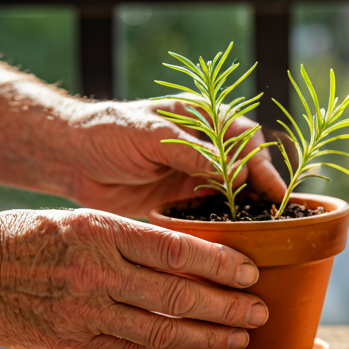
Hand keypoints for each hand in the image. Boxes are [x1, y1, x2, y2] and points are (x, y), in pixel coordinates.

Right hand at [0, 209, 267, 348]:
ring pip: (161, 329)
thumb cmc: (31, 237)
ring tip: (238, 338)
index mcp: (103, 232)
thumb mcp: (83, 221)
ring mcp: (87, 312)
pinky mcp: (74, 343)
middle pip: (178, 293)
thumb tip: (182, 255)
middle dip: (226, 306)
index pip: (176, 249)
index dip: (219, 262)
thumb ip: (131, 238)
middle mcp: (99, 273)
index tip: (249, 271)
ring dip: (207, 336)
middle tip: (258, 311)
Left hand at [67, 99, 285, 217]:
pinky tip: (235, 231)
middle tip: (275, 210)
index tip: (269, 186)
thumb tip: (236, 173)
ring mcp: (194, 171)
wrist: (73, 158)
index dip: (259, 160)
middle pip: (245, 163)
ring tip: (265, 225)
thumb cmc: (109, 132)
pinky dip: (225, 218)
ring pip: (232, 187)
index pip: (242, 136)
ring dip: (248, 204)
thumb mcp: (151, 134)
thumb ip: (191, 151)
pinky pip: (211, 206)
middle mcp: (203, 145)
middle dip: (262, 184)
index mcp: (200, 117)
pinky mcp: (181, 195)